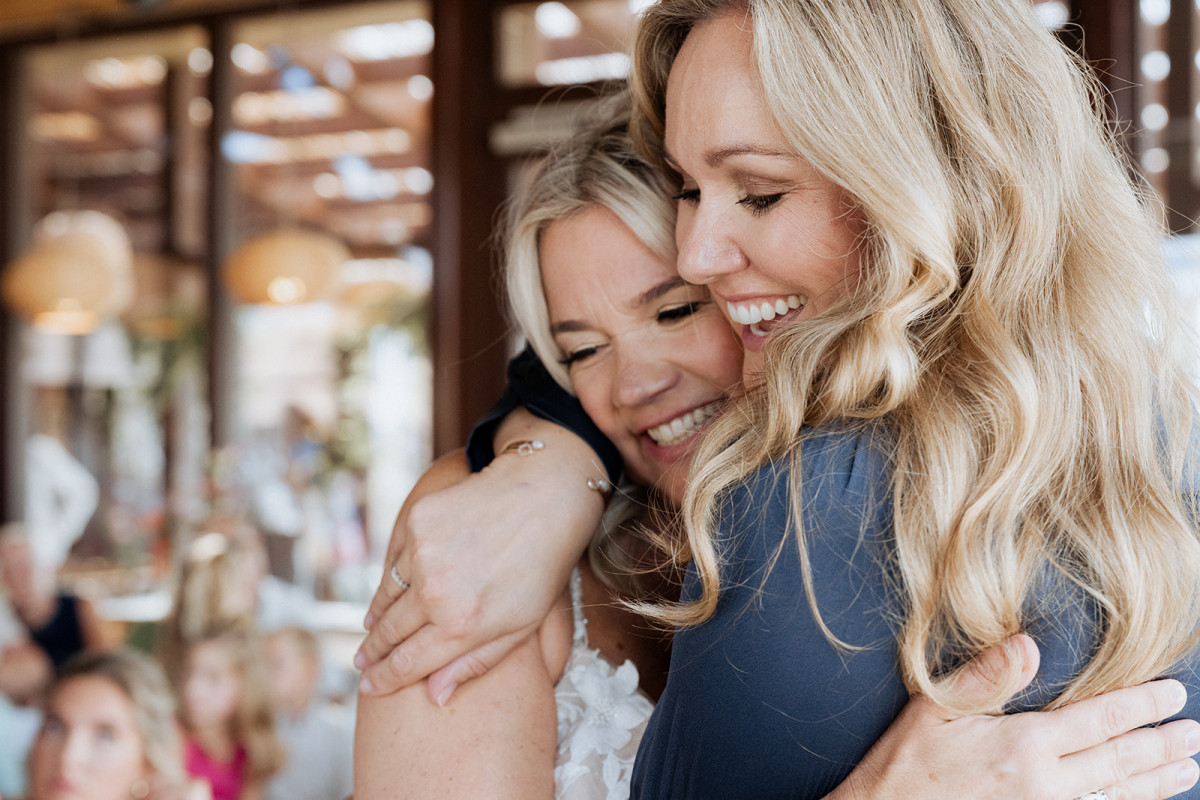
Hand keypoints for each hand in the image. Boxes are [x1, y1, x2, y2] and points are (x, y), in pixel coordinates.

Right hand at [355, 417, 607, 702]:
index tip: (369, 685)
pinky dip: (393, 576)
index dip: (385, 678)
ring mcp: (422, 554)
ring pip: (386, 596)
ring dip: (377, 615)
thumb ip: (475, 663)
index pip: (407, 662)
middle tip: (360, 663)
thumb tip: (434, 695)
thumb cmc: (541, 567)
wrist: (544, 496)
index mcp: (463, 625)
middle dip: (372, 652)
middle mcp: (435, 593)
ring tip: (371, 629)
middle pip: (389, 632)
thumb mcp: (521, 626)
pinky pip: (394, 558)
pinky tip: (393, 587)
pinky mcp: (416, 522)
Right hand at [830, 635, 1199, 799]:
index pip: (1099, 720)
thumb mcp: (936, 708)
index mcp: (1024, 746)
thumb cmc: (907, 762)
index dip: (1140, 706)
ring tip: (1187, 769)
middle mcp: (1045, 784)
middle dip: (1162, 746)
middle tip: (1193, 733)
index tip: (1171, 695)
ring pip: (1117, 795)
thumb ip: (986, 676)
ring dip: (1156, 782)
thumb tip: (1026, 642)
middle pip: (1120, 762)